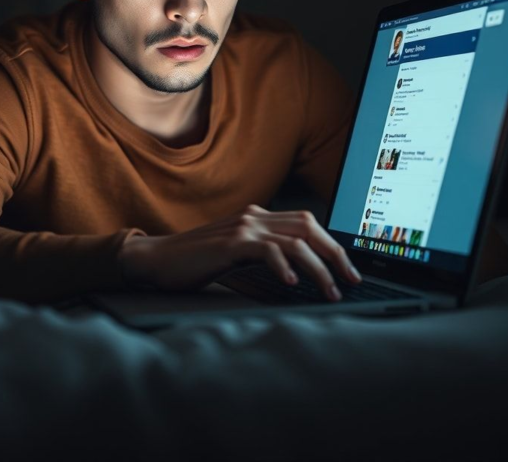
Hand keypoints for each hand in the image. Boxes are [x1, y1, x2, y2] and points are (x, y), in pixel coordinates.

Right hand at [118, 203, 361, 301]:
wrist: (157, 260)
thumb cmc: (196, 262)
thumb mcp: (236, 254)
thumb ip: (263, 253)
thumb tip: (301, 272)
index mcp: (257, 216)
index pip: (307, 222)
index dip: (332, 244)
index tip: (348, 270)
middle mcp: (253, 216)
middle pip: (309, 226)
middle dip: (335, 254)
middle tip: (350, 281)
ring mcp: (241, 227)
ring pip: (295, 241)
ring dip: (318, 269)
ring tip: (329, 292)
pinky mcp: (229, 243)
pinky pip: (267, 250)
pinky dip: (284, 267)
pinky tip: (292, 285)